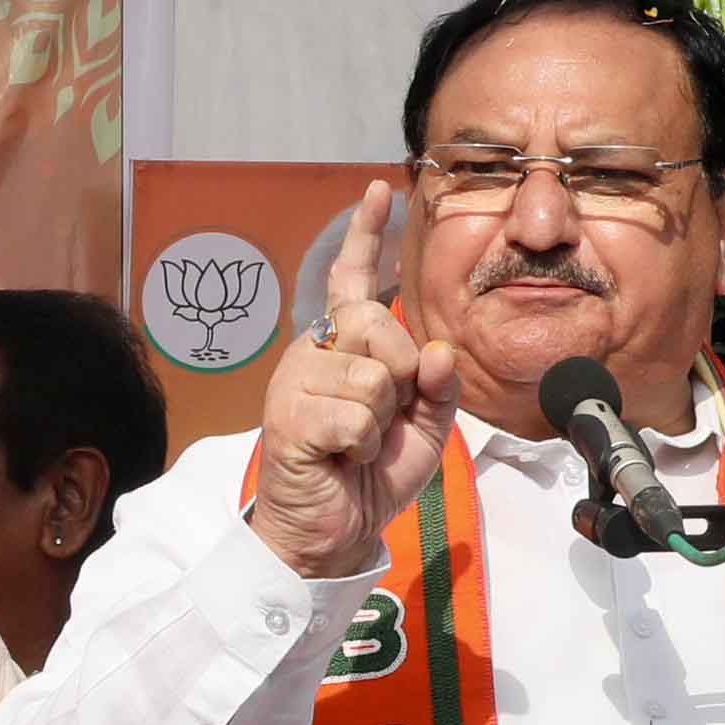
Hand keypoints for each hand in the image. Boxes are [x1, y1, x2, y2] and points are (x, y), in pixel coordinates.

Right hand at [249, 179, 459, 577]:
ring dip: (381, 420)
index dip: (367, 236)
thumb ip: (438, 385)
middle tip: (381, 418)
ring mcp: (295, 381)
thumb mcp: (423, 427)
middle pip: (380, 325)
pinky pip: (357, 415)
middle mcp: (313, 351)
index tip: (380, 191)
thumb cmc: (371, 475)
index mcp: (344, 346)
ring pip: (374, 376)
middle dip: (401, 376)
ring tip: (356, 444)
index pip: (353, 281)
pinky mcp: (287, 416)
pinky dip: (363, 446)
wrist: (332, 532)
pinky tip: (341, 458)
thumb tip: (436, 351)